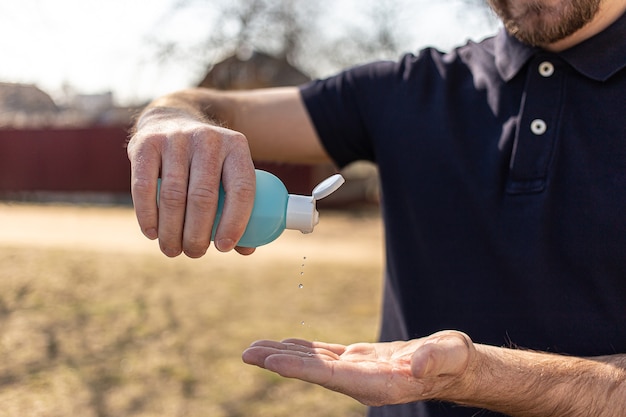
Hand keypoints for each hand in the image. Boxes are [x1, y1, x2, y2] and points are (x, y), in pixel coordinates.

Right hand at [127, 108, 256, 257]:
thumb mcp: (229, 172)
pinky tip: (152, 233)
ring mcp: (175, 138)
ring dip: (171, 231)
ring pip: (173, 195)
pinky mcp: (146, 143)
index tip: (224, 247)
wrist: (172, 118)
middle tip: (194, 253)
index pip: (241, 189)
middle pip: (203, 197)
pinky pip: (144, 186)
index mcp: (236, 147)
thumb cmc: (207, 161)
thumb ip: (238, 208)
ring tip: (172, 250)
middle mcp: (208, 139)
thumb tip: (245, 249)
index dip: (234, 222)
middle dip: (197, 234)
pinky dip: (147, 215)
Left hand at [242, 330, 474, 406]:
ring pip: (314, 363)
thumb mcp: (450, 354)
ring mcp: (357, 373)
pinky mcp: (358, 361)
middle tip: (246, 354)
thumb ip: (433, 358)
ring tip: (254, 349)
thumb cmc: (454, 361)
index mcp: (378, 384)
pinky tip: (285, 344)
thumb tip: (414, 365)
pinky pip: (324, 355)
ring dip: (284, 355)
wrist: (454, 367)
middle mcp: (360, 382)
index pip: (330, 377)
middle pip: (313, 372)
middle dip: (280, 363)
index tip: (271, 362)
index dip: (300, 369)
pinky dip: (303, 348)